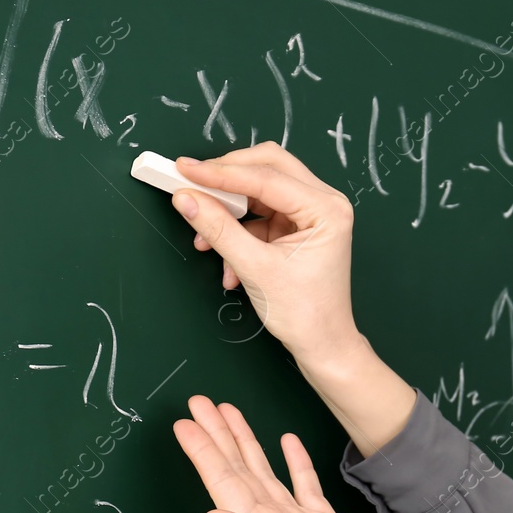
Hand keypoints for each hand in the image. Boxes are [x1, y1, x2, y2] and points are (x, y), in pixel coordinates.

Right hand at [170, 143, 358, 364]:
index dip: (221, 173)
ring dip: (229, 211)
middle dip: (227, 178)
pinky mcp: (296, 226)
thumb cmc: (304, 313)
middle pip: (267, 167)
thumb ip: (218, 229)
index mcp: (326, 209)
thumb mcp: (254, 269)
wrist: (321, 345)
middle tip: (191, 183)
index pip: (266, 177)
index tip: (185, 169)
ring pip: (260, 189)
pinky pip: (259, 214)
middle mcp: (324, 203)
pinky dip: (238, 231)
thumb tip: (186, 198)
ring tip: (206, 240)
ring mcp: (310, 213)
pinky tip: (228, 263)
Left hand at [172, 396, 459, 512]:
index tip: (186, 423)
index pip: (225, 487)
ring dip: (247, 445)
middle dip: (219, 438)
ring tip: (230, 413)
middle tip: (198, 403)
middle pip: (239, 473)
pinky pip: (304, 486)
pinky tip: (286, 441)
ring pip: (265, 475)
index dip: (205, 455)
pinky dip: (293, 462)